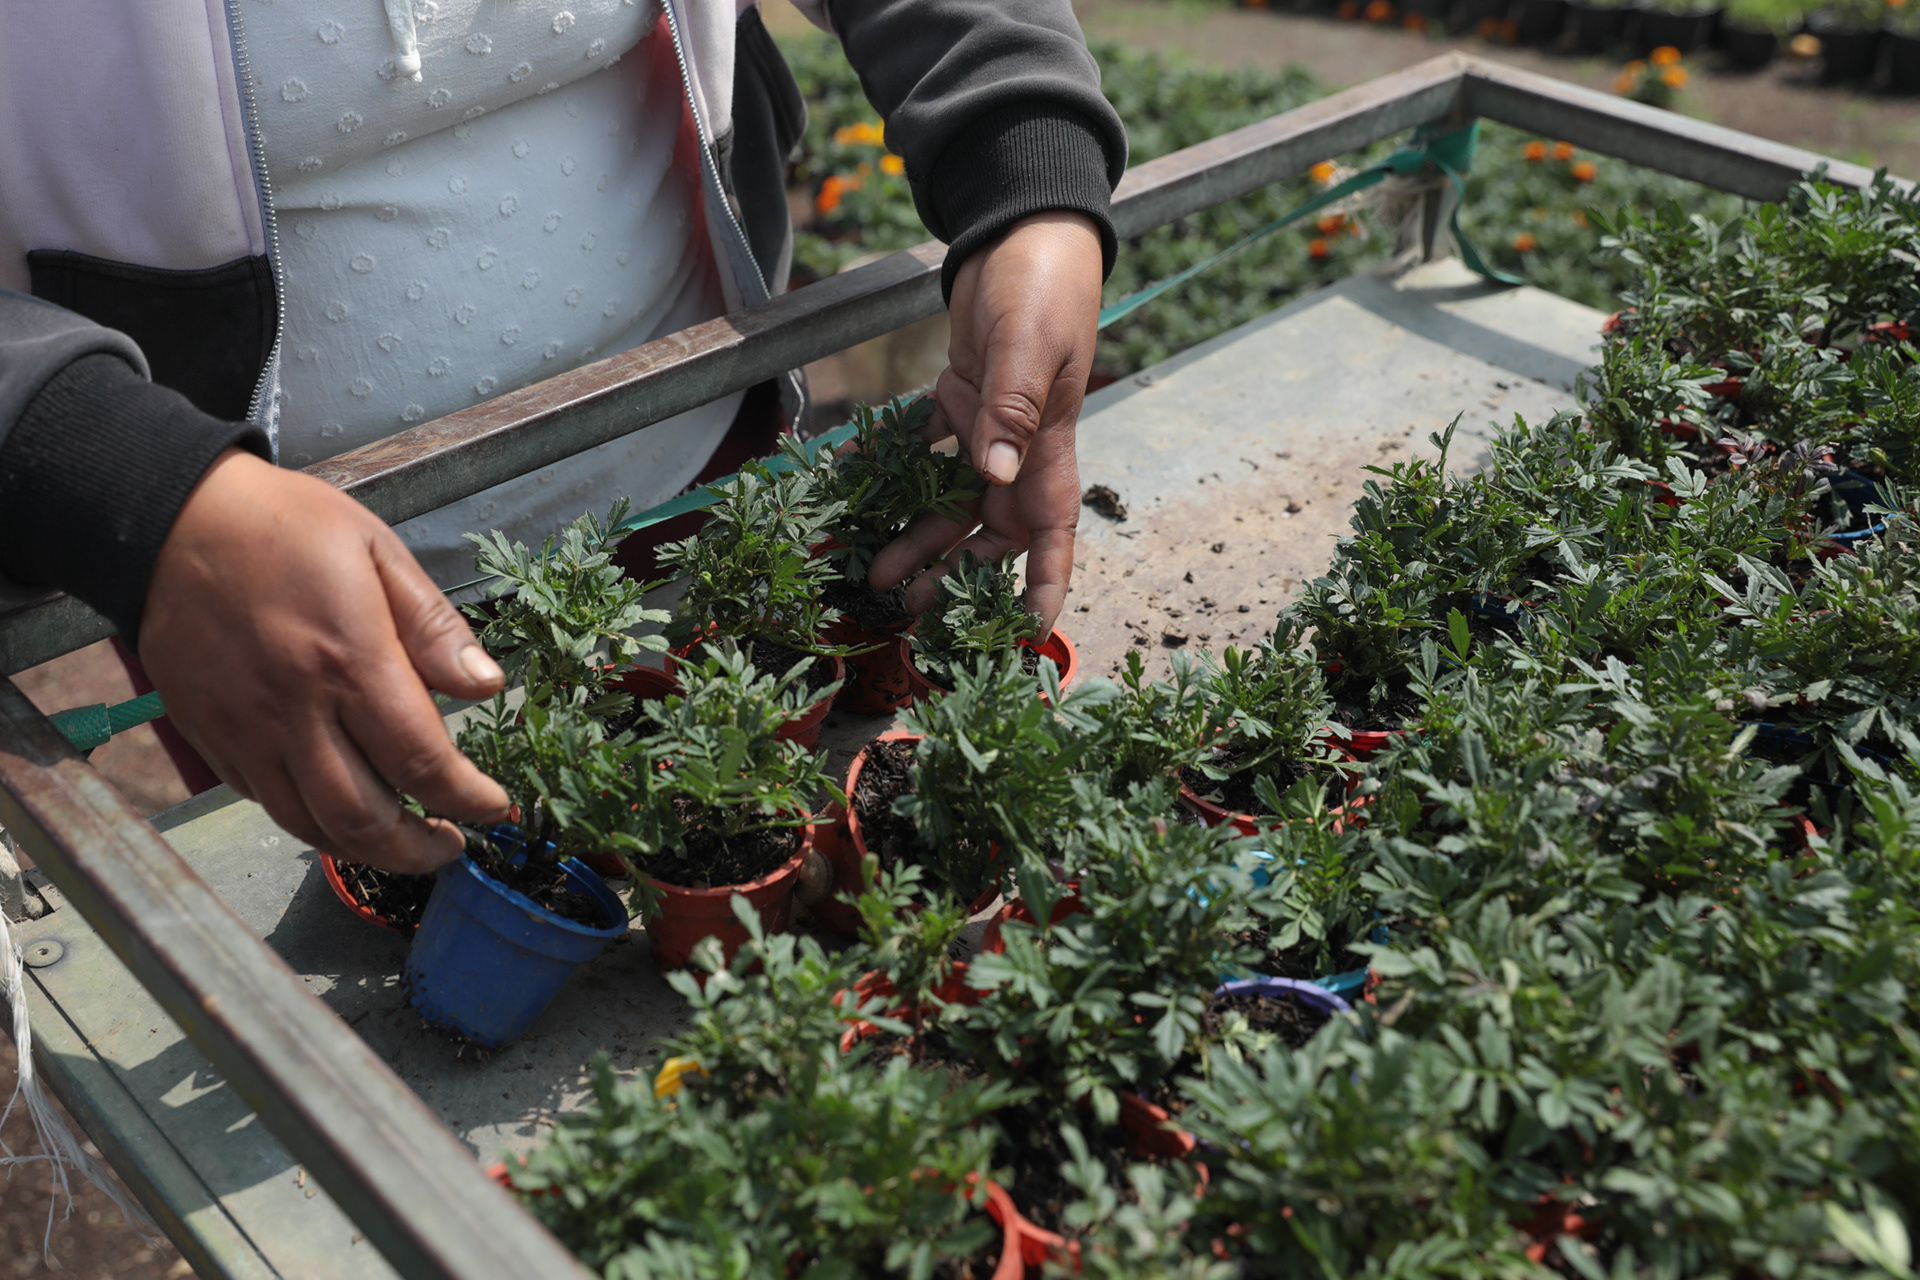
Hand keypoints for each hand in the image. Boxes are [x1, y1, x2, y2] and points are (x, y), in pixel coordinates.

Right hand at [139, 449, 509, 871]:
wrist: (169, 519)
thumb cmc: (283, 526)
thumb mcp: (377, 551)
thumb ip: (433, 626)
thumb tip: (487, 686)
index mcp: (349, 662)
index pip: (421, 762)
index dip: (467, 799)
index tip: (494, 808)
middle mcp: (295, 711)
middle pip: (362, 820)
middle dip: (418, 850)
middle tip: (451, 846)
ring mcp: (245, 731)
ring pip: (308, 825)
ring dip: (366, 850)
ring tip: (404, 841)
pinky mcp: (209, 736)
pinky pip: (265, 802)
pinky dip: (311, 820)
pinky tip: (341, 807)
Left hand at [868, 211, 1103, 634]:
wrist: (1024, 229)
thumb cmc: (1044, 286)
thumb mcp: (1030, 347)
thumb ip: (1012, 410)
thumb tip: (993, 471)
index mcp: (1047, 446)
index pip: (1053, 534)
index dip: (1043, 588)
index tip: (1026, 635)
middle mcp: (1019, 446)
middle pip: (990, 532)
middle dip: (955, 576)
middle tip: (909, 607)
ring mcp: (989, 423)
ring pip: (951, 498)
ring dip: (916, 534)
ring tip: (875, 568)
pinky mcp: (959, 396)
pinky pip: (923, 446)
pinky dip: (892, 467)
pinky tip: (858, 486)